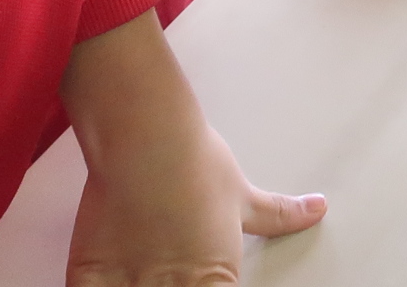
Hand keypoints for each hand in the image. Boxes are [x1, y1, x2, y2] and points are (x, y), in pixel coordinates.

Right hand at [60, 11, 324, 286]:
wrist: (148, 136)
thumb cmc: (194, 163)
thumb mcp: (245, 195)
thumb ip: (280, 216)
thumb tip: (317, 209)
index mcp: (216, 278)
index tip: (199, 282)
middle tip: (169, 274)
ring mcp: (130, 284)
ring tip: (143, 275)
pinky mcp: (88, 276)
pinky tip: (107, 281)